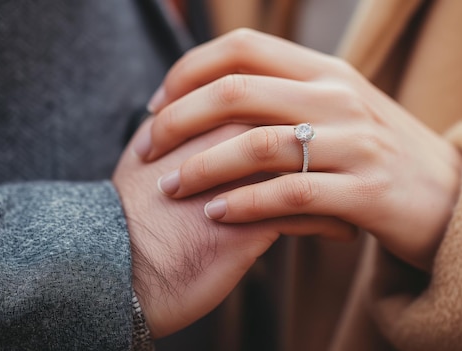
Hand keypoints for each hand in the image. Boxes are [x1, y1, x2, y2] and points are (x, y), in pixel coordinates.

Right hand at [113, 119, 353, 337]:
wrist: (113, 268)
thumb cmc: (134, 215)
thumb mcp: (151, 157)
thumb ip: (183, 131)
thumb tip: (204, 123)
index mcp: (206, 121)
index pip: (273, 105)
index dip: (302, 121)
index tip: (319, 139)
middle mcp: (227, 143)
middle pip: (299, 133)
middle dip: (328, 148)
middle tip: (346, 167)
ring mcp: (241, 182)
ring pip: (311, 171)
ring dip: (337, 187)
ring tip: (348, 203)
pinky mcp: (248, 226)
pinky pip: (307, 216)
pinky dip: (330, 224)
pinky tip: (342, 232)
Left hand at [134, 29, 461, 271]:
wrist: (452, 199)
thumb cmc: (382, 157)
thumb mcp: (342, 111)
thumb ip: (290, 98)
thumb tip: (220, 97)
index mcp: (327, 72)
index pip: (243, 48)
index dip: (188, 71)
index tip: (156, 104)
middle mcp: (340, 98)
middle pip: (238, 91)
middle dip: (178, 119)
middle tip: (148, 147)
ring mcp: (356, 143)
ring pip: (258, 144)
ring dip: (202, 167)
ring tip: (171, 186)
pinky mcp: (366, 192)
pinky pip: (290, 194)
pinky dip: (245, 204)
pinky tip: (218, 214)